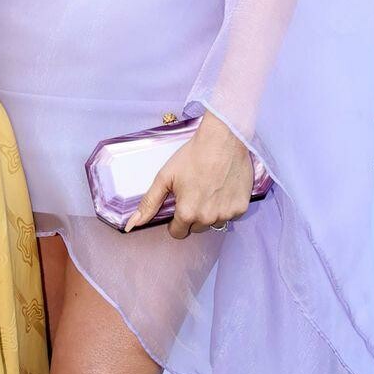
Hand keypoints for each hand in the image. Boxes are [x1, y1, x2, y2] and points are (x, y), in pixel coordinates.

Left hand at [125, 112, 254, 238]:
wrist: (223, 139)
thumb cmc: (193, 156)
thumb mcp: (165, 177)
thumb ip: (149, 203)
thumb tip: (132, 225)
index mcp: (187, 213)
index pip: (177, 233)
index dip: (175, 222)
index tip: (178, 207)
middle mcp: (208, 218)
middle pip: (196, 228)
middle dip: (193, 216)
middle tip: (194, 193)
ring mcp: (227, 214)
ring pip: (214, 222)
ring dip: (210, 212)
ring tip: (210, 189)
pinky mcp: (241, 207)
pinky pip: (230, 214)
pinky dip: (226, 205)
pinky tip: (223, 188)